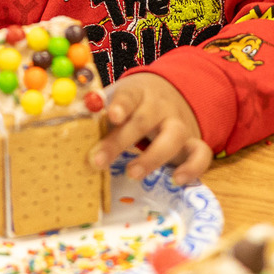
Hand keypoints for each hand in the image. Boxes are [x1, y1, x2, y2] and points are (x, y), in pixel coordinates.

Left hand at [88, 73, 212, 184]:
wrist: (173, 94)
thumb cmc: (134, 105)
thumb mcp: (118, 101)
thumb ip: (99, 112)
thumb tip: (71, 127)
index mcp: (138, 92)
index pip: (129, 95)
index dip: (121, 105)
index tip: (111, 116)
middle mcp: (161, 107)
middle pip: (144, 120)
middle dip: (120, 141)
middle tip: (98, 160)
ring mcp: (180, 124)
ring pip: (173, 136)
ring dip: (153, 156)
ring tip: (132, 173)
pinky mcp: (194, 142)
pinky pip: (201, 154)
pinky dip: (192, 167)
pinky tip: (177, 180)